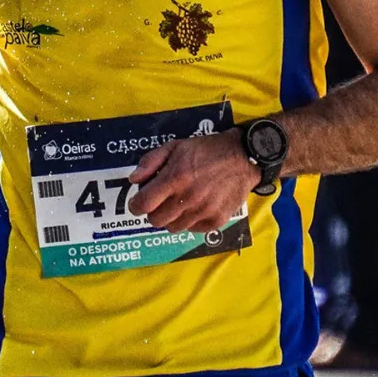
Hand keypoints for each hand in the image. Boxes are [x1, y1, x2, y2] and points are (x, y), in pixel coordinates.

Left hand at [127, 130, 258, 233]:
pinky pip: (192, 230)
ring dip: (170, 218)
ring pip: (173, 228)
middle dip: (152, 212)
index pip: (143, 204)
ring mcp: (203, 212)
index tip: (136, 203)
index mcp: (175, 178)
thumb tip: (134, 180)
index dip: (135, 205)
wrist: (243, 157)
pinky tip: (194, 207)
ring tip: (178, 204)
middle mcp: (187, 198)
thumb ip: (151, 161)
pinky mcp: (217, 220)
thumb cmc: (206, 150)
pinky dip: (189, 221)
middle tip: (159, 202)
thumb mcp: (176, 146)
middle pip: (155, 221)